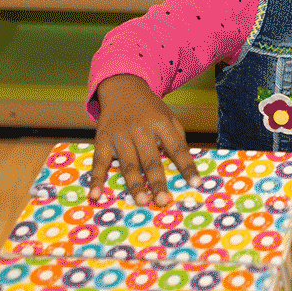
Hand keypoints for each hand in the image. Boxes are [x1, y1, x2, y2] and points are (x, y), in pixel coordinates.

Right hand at [92, 74, 199, 206]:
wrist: (122, 88)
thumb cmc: (150, 110)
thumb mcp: (169, 117)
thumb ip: (177, 139)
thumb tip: (185, 167)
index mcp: (161, 123)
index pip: (177, 148)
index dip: (187, 166)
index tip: (195, 183)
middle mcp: (140, 129)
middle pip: (150, 159)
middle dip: (157, 181)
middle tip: (163, 201)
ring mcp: (119, 135)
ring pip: (128, 164)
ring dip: (134, 184)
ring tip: (142, 201)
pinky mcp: (102, 140)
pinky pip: (98, 163)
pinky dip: (96, 180)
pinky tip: (96, 195)